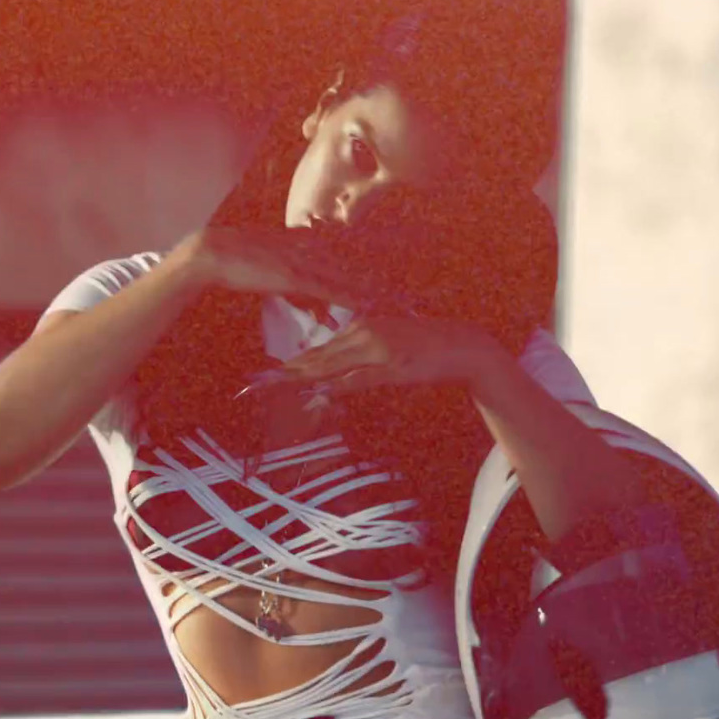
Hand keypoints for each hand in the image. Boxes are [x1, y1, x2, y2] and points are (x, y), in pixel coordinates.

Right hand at [174, 226, 383, 306]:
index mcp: (297, 242)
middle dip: (370, 277)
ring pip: (342, 276)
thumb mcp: (262, 262)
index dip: (357, 263)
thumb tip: (284, 282)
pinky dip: (346, 296)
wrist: (212, 252)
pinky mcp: (292, 276)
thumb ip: (279, 274)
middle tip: (394, 290)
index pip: (335, 252)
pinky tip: (363, 304)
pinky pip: (326, 288)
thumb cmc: (231, 260)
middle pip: (346, 263)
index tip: (378, 274)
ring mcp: (300, 261)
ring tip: (390, 299)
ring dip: (366, 288)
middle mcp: (304, 249)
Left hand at [278, 316, 508, 391]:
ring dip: (304, 377)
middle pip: (318, 357)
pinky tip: (322, 391)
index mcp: (360, 328)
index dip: (291, 365)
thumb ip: (358, 357)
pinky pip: (361, 377)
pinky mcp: (393, 366)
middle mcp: (364, 334)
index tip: (266, 376)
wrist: (459, 345)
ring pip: (333, 365)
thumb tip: (333, 375)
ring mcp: (377, 350)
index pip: (319, 350)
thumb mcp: (386, 345)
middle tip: (259, 383)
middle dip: (287, 372)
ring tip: (277, 386)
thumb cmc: (422, 347)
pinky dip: (340, 384)